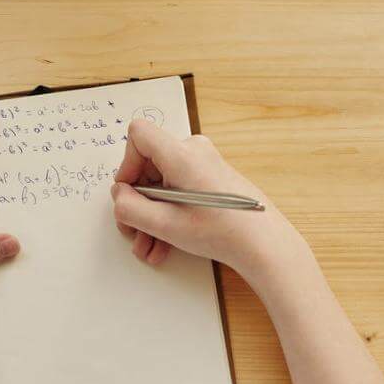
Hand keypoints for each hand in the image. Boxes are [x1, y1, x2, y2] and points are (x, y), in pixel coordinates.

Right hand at [111, 119, 305, 284]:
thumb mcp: (166, 224)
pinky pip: (178, 189)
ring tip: (148, 248)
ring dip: (151, 215)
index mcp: (182, 154)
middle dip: (137, 201)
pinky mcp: (210, 178)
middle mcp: (193, 151)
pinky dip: (168, 213)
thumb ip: (131, 208)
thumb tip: (119, 195)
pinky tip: (163, 245)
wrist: (264, 244)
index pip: (139, 134)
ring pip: (162, 183)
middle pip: (149, 164)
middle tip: (132, 231)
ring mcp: (204, 164)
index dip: (126, 163)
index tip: (128, 193)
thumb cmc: (221, 231)